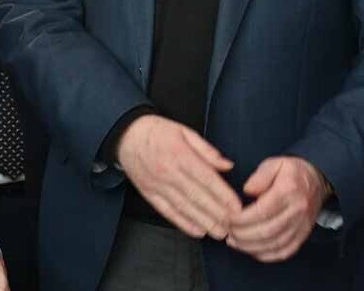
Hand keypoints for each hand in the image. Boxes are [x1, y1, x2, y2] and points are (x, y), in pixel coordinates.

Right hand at [115, 115, 241, 239]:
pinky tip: (197, 231)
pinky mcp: (149, 193)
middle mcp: (168, 172)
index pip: (206, 178)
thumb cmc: (158, 131)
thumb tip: (227, 165)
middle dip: (217, 213)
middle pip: (197, 196)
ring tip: (219, 233)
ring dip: (203, 222)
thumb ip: (206, 150)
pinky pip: (167, 211)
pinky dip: (182, 223)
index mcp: (180, 154)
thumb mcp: (184, 131)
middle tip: (234, 226)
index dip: (223, 195)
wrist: (125, 135)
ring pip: (183, 207)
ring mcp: (157, 184)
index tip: (238, 208)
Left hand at [226, 156, 328, 261]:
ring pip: (275, 244)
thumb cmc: (291, 172)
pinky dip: (268, 255)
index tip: (227, 218)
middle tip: (227, 231)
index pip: (262, 211)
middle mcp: (296, 211)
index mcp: (288, 191)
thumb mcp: (275, 163)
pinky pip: (286, 251)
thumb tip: (248, 191)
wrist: (318, 180)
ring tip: (234, 242)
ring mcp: (301, 225)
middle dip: (243, 235)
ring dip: (251, 247)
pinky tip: (252, 250)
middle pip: (267, 231)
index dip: (241, 219)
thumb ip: (260, 176)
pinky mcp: (303, 234)